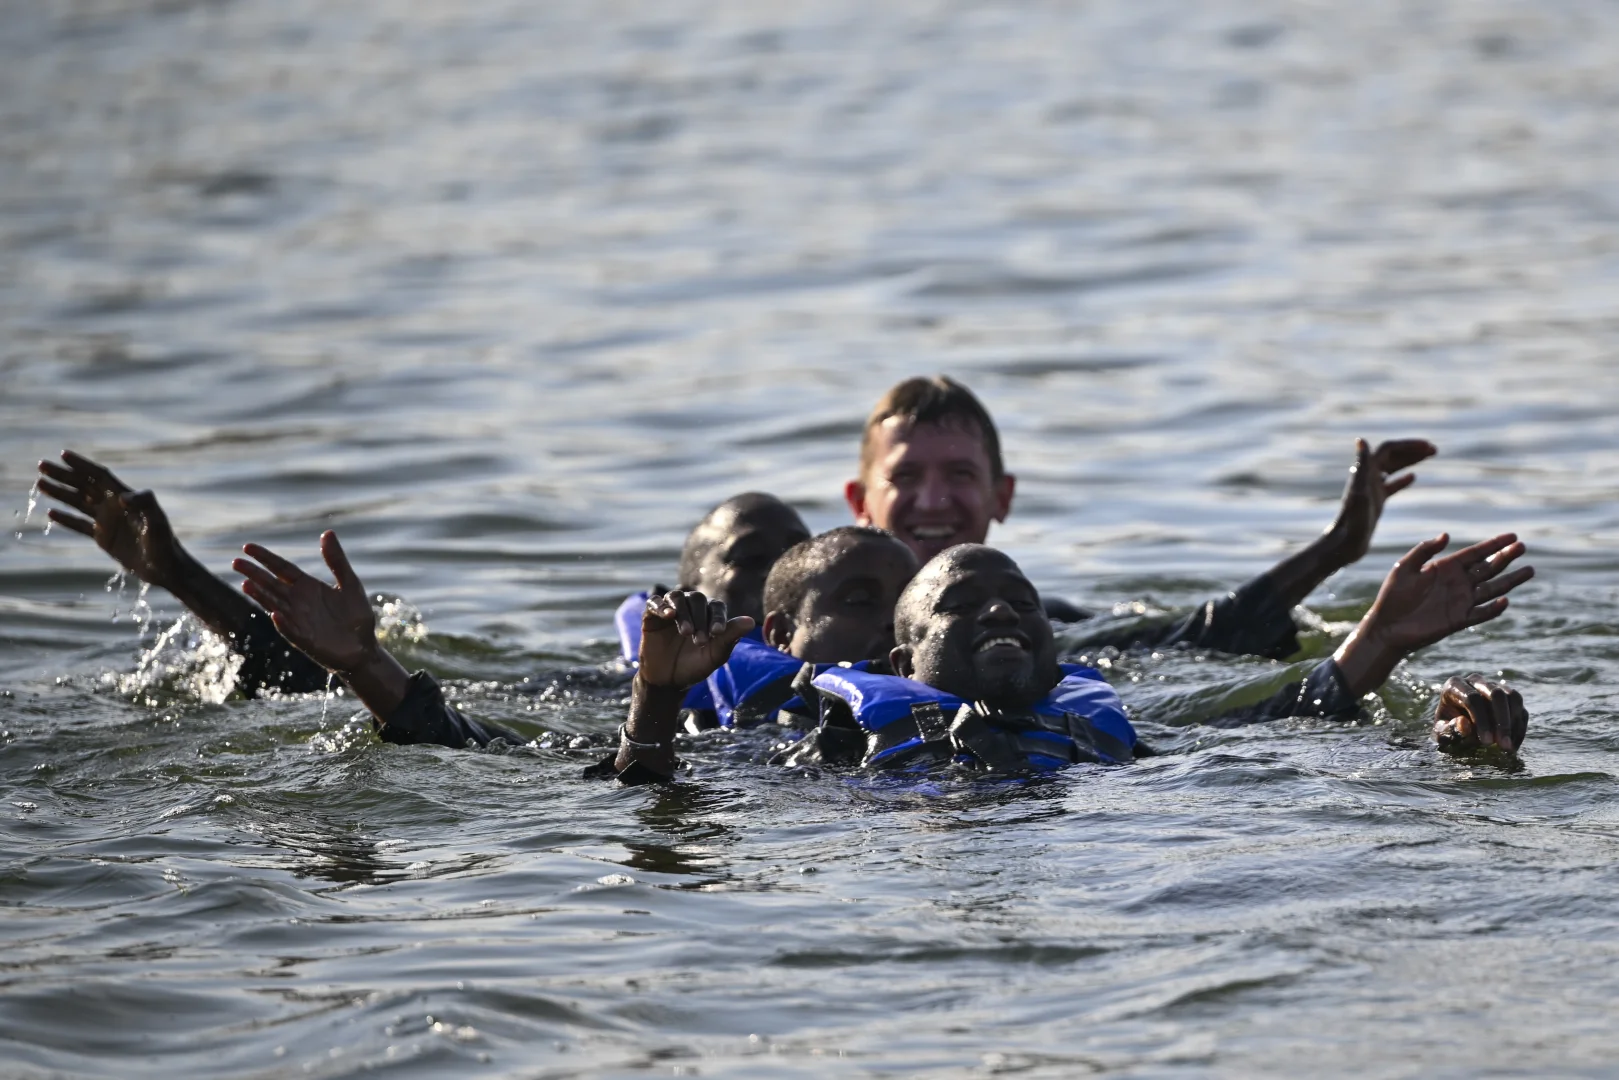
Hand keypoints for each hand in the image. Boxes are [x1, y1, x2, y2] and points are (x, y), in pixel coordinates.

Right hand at [36, 450, 183, 586]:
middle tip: (41, 465)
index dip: (82, 465)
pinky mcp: (104, 537)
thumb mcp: (157, 520)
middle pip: (84, 485)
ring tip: (40, 483)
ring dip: (60, 493)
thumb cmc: (164, 542)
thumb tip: (122, 497)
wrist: (164, 567)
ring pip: (78, 502)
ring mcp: (108, 521)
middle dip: (64, 475)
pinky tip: (51, 512)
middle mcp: (114, 505)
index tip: (63, 455)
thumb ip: (144, 504)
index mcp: (125, 497)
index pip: (99, 476)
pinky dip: (66, 519)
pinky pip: (80, 525)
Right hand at [232, 531, 377, 674]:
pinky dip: (283, 623)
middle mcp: (297, 602)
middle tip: (236, 562)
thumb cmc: (355, 615)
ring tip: (246, 584)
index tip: (247, 547)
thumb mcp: (349, 583)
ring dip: (261, 596)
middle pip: (272, 584)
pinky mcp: (304, 639)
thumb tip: (327, 533)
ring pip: (275, 604)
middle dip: (254, 574)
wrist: (364, 647)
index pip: (282, 568)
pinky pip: (291, 630)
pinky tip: (275, 614)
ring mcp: (298, 620)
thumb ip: (336, 560)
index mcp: (307, 587)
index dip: (265, 558)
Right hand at [637, 589, 753, 689]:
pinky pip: (654, 602)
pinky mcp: (651, 615)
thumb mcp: (714, 655)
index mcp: (708, 615)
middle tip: (699, 641)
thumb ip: (730, 637)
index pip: (716, 607)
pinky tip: (668, 615)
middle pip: (697, 599)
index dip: (718, 617)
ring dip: (683, 612)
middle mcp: (690, 608)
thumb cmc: (694, 667)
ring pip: (677, 596)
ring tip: (685, 632)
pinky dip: (661, 605)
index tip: (717, 633)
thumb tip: (751, 621)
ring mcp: (671, 610)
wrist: (667, 681)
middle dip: (700, 618)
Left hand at [1322, 438, 1435, 566]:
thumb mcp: (1360, 492)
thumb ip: (1361, 467)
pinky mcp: (1374, 502)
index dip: (1408, 445)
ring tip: (1431, 456)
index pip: (1388, 449)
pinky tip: (1413, 477)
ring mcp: (1371, 490)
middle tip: (1434, 450)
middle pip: (1391, 456)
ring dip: (1409, 460)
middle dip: (1411, 450)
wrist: (1344, 546)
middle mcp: (1366, 478)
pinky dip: (1401, 479)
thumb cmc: (1353, 522)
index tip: (1428, 446)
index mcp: (1365, 473)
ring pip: (1391, 468)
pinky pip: (1389, 486)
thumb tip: (1361, 439)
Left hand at [1363, 532, 1530, 651]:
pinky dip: (1493, 608)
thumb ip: (1424, 550)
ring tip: (1529, 570)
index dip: (1494, 544)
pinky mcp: (1459, 620)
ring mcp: (1461, 601)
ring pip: (1492, 589)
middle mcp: (1458, 583)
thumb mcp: (1404, 567)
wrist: (1386, 626)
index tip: (1513, 536)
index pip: (1475, 553)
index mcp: (1446, 568)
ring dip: (1510, 580)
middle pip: (1488, 568)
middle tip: (1523, 547)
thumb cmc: (1392, 595)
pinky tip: (1505, 600)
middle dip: (1506, 557)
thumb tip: (1446, 535)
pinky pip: (1481, 613)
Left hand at [1433, 674, 1527, 754]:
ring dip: (1514, 723)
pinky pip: (1521, 708)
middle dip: (1502, 722)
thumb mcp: (1443, 733)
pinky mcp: (1508, 696)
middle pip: (1496, 694)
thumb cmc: (1447, 729)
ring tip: (1509, 747)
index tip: (1486, 742)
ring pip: (1513, 697)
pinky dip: (1519, 727)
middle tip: (1503, 745)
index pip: (1472, 698)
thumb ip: (1450, 729)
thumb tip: (1463, 724)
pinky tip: (1513, 745)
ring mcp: (1494, 685)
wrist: (1457, 728)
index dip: (1481, 720)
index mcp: (1454, 686)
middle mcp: (1475, 681)